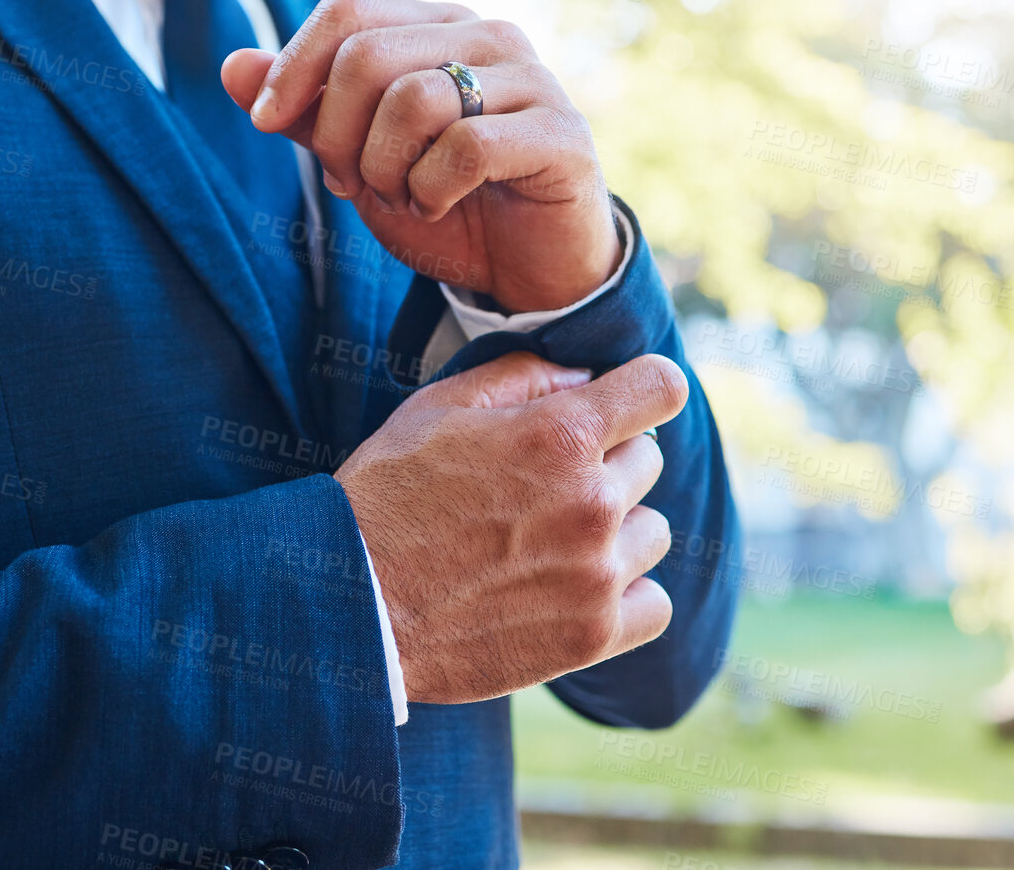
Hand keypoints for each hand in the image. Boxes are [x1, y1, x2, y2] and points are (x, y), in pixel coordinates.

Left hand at [221, 0, 620, 312]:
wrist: (526, 269)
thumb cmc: (444, 203)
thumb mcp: (356, 158)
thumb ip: (302, 113)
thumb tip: (232, 66)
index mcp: (437, 25)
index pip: (349, 9)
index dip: (293, 64)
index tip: (266, 122)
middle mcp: (488, 35)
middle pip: (367, 56)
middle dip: (335, 134)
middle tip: (352, 183)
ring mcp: (532, 79)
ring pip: (414, 100)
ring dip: (385, 170)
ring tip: (403, 196)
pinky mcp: (560, 133)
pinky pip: (465, 148)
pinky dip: (432, 191)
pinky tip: (440, 206)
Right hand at [334, 349, 686, 703]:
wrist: (352, 605)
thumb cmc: (387, 496)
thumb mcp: (437, 408)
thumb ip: (520, 377)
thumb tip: (584, 377)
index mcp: (559, 435)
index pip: (660, 387)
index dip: (644, 388)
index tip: (626, 403)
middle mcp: (592, 502)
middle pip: (648, 460)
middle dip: (604, 463)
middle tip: (541, 486)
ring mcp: (597, 574)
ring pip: (653, 530)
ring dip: (616, 530)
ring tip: (551, 541)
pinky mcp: (593, 635)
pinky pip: (654, 603)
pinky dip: (624, 594)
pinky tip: (575, 587)